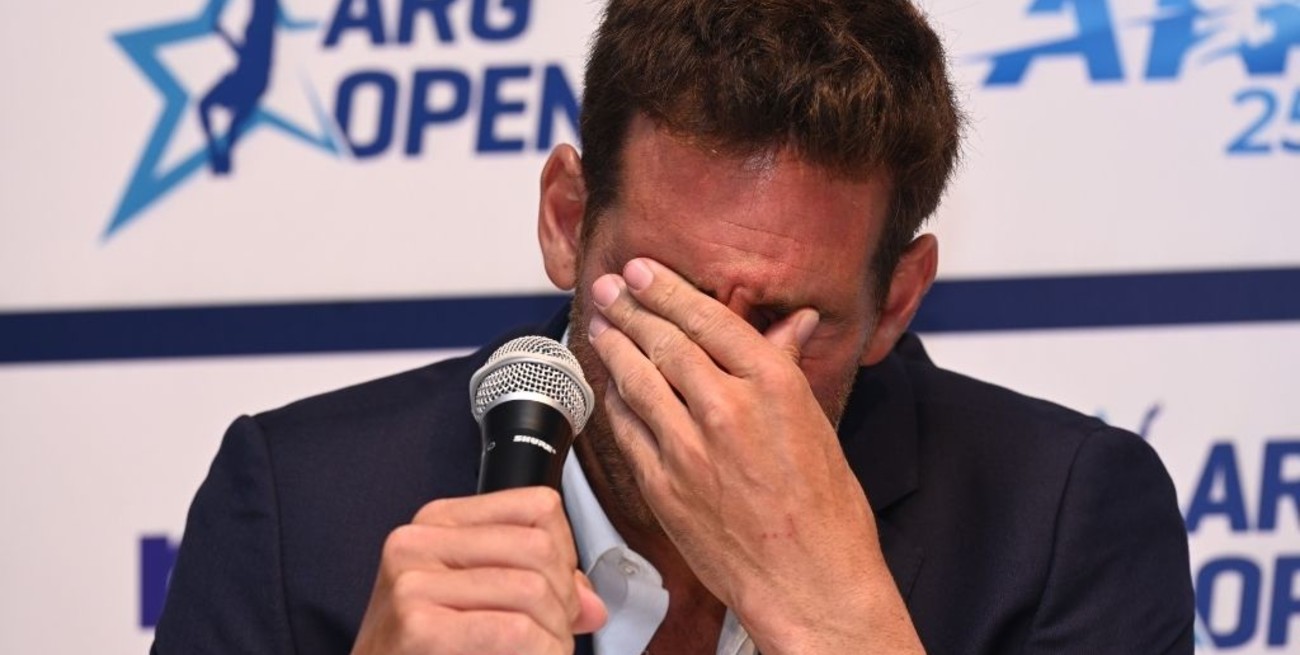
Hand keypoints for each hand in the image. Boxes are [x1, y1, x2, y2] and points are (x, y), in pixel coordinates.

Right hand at [351, 487, 606, 654]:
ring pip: (533, 589)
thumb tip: (593, 604)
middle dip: (565, 600)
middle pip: (540, 548)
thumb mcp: (473, 601)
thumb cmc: (424, 649)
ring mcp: (412, 583)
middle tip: (557, 635)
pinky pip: (514, 631)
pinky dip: (541, 652)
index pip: (539, 506)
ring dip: (555, 635)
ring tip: (544, 652)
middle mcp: (418, 542)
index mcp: (436, 521)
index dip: (566, 554)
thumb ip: (534, 586)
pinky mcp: (418, 627)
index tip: (560, 594)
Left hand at [586, 258, 920, 653]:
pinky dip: (616, 402)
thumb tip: (791, 325)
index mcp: (772, 385)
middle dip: (630, 309)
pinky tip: (610, 387)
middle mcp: (726, 409)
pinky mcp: (662, 485)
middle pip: (663, 342)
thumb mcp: (816, 424)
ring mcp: (688, 448)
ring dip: (614, 347)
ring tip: (601, 325)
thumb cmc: (826, 512)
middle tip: (611, 288)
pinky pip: (627, 429)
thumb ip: (786, 368)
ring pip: (636, 380)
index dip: (667, 289)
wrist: (810, 581)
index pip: (706, 319)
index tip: (644, 272)